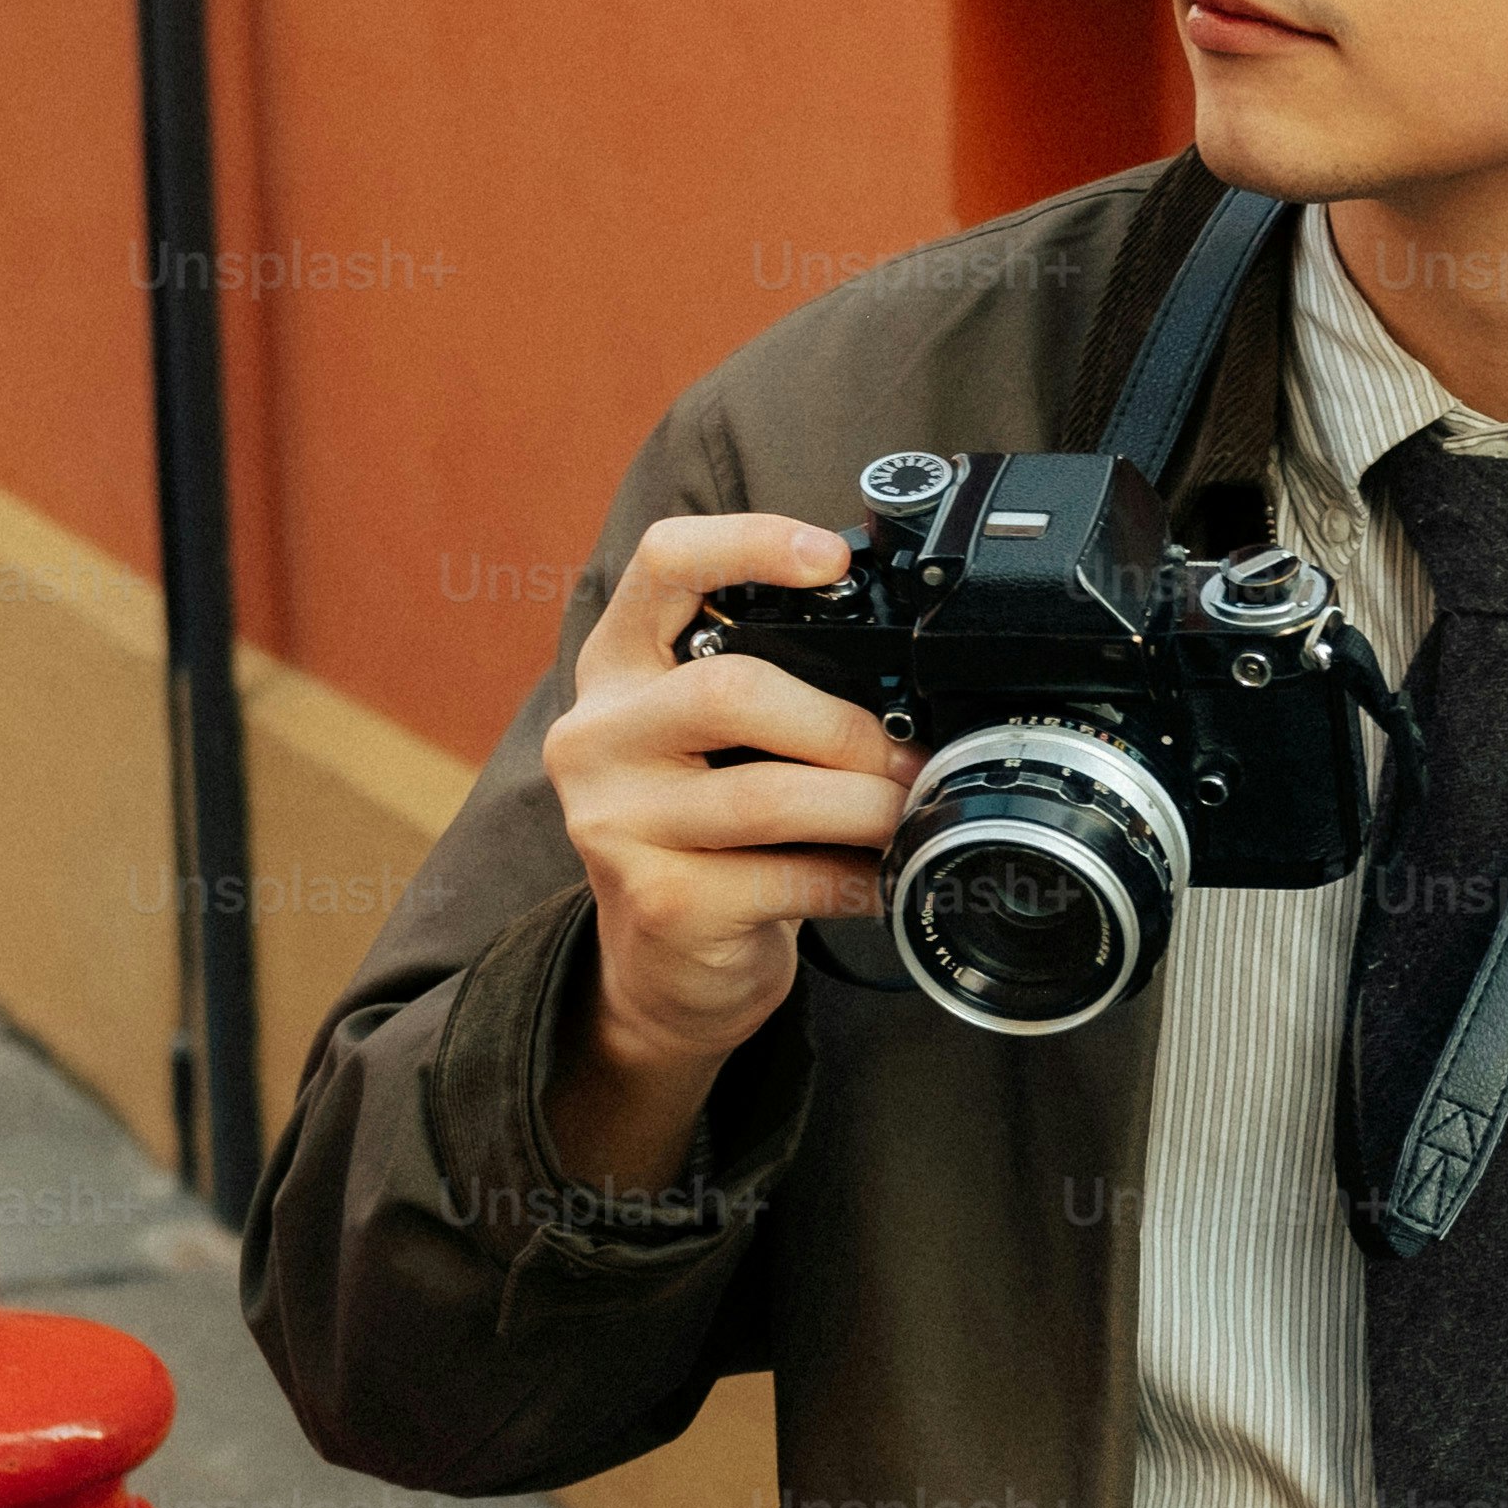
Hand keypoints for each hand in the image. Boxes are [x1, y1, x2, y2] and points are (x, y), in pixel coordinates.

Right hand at [533, 515, 905, 1191]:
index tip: (832, 557)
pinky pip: (788, 878)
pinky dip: (857, 878)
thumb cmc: (712, 830)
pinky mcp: (659, 901)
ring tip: (909, 814)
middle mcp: (597, 734)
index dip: (747, 542)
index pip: (663, 565)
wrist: (665, 964)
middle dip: (844, 727)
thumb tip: (910, 670)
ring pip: (767, 793)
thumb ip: (774, 686)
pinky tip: (883, 879)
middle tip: (906, 759)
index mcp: (617, 666)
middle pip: (731, 690)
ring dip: (866, 806)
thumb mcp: (717, 741)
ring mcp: (616, 822)